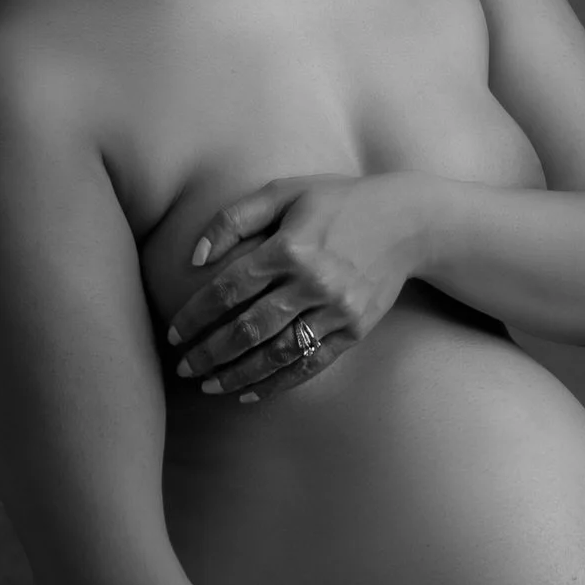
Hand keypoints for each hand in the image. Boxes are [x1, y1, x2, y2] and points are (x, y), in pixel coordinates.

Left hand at [166, 173, 424, 401]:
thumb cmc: (339, 201)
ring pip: (277, 352)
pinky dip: (278, 382)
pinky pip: (310, 363)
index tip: (174, 333)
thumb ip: (235, 219)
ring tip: (209, 386)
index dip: (197, 315)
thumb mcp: (285, 191)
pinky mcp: (354, 329)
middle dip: (210, 352)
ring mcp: (336, 309)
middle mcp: (312, 282)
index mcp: (290, 246)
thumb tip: (195, 258)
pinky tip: (250, 392)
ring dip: (238, 374)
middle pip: (248, 328)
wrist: (409, 222)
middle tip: (183, 368)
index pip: (229, 288)